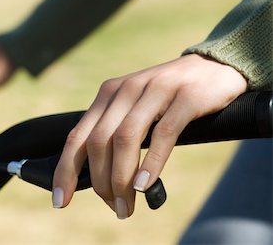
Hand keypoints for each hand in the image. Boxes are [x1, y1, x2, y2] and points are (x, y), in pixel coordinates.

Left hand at [52, 54, 246, 218]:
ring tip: (126, 206)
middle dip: (101, 183)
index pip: (77, 137)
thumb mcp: (134, 109)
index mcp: (108, 95)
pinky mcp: (185, 97)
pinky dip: (151, 163)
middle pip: (99, 142)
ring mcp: (155, 90)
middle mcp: (125, 90)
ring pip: (125, 139)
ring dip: (121, 179)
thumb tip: (99, 176)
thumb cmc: (168, 97)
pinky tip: (145, 185)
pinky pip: (163, 134)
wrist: (213, 67)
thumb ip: (114, 132)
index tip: (61, 201)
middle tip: (115, 208)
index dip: (66, 171)